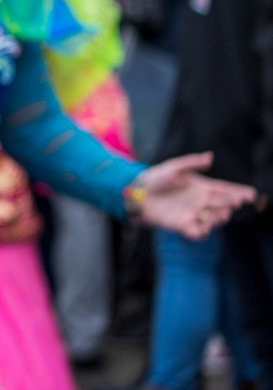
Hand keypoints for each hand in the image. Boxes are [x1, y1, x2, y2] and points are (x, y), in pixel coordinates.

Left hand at [136, 153, 256, 237]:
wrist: (138, 193)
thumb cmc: (157, 178)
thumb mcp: (174, 167)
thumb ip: (192, 163)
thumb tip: (210, 157)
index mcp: (203, 187)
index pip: (225, 190)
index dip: (238, 192)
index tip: (251, 194)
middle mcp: (202, 202)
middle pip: (221, 203)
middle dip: (231, 203)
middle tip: (236, 201)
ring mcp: (194, 214)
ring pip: (213, 219)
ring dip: (220, 218)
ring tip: (223, 214)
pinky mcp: (182, 225)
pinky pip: (196, 232)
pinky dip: (202, 232)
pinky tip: (205, 228)